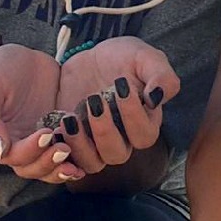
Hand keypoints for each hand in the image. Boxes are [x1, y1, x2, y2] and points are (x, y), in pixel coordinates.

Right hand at [0, 43, 82, 182]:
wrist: (23, 58)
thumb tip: (0, 152)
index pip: (13, 157)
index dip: (29, 151)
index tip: (46, 134)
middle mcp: (17, 146)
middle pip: (31, 168)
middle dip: (48, 163)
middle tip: (64, 149)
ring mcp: (38, 141)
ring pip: (48, 168)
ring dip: (60, 169)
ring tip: (75, 164)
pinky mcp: (57, 133)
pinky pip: (64, 154)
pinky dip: (74, 161)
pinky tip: (84, 162)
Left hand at [53, 36, 179, 173]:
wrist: (91, 58)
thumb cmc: (125, 58)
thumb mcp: (145, 58)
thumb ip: (161, 76)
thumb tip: (156, 98)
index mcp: (145, 122)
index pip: (144, 135)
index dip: (133, 116)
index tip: (121, 86)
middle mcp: (123, 139)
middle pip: (117, 154)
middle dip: (104, 130)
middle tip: (95, 98)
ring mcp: (96, 143)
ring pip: (93, 162)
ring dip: (81, 144)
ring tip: (71, 118)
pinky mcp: (75, 140)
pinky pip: (69, 158)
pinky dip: (63, 146)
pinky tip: (59, 125)